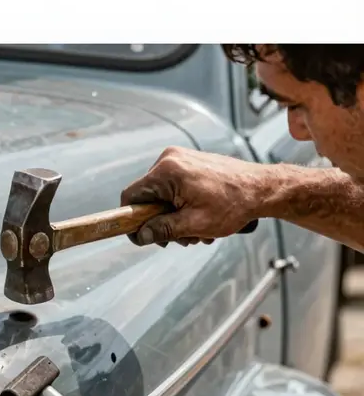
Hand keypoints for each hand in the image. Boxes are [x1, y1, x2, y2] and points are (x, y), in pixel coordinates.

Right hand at [121, 146, 267, 246]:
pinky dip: (182, 203)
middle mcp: (169, 159)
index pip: (131, 196)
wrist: (263, 188)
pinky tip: (201, 215)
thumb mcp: (195, 224)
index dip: (132, 219)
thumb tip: (140, 236)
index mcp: (166, 171)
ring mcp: (180, 158)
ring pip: (161, 194)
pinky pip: (173, 186)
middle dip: (160, 220)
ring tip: (197, 228)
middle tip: (181, 237)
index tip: (142, 235)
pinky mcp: (189, 161)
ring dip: (174, 215)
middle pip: (147, 196)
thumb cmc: (234, 204)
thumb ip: (163, 229)